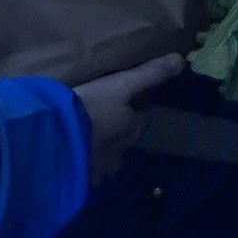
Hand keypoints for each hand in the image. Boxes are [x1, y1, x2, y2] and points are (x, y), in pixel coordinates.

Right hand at [75, 55, 184, 183]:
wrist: (55, 135)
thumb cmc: (91, 106)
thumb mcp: (120, 85)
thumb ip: (150, 74)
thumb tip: (182, 60)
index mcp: (132, 129)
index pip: (141, 118)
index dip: (135, 108)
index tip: (124, 98)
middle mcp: (120, 152)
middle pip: (124, 140)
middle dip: (118, 131)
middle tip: (102, 117)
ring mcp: (100, 168)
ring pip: (107, 159)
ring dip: (101, 150)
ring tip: (86, 138)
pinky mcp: (81, 176)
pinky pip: (87, 171)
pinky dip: (84, 163)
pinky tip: (73, 155)